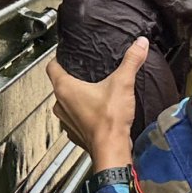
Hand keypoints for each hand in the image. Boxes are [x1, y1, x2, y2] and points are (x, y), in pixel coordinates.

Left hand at [47, 38, 146, 166]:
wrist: (112, 148)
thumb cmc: (110, 120)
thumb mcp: (123, 83)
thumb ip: (131, 60)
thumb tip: (139, 44)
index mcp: (65, 89)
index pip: (52, 67)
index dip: (58, 59)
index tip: (65, 55)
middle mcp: (61, 105)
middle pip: (59, 85)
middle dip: (71, 79)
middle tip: (85, 73)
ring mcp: (66, 121)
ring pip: (66, 103)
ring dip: (76, 98)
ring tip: (92, 92)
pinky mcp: (75, 133)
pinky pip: (74, 119)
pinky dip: (83, 114)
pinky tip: (96, 111)